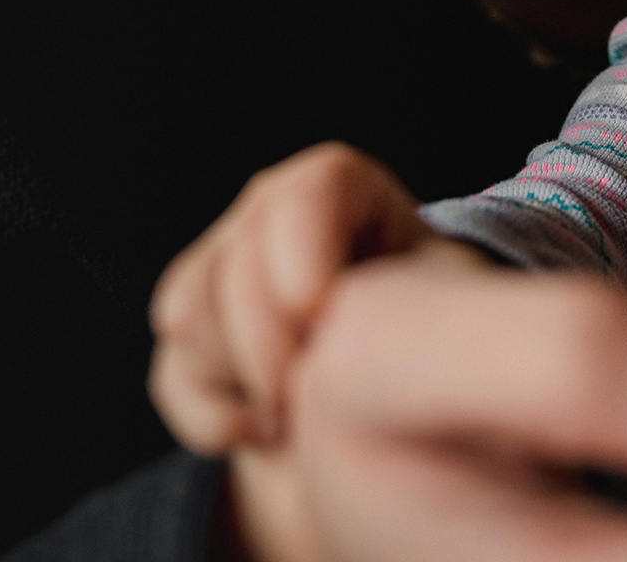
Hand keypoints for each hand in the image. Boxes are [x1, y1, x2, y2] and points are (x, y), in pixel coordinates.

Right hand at [148, 142, 459, 454]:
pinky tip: (266, 433)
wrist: (390, 437)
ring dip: (246, 379)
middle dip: (271, 342)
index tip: (319, 316)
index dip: (304, 248)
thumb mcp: (454, 317)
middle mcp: (277, 217)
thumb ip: (425, 298)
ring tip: (306, 411)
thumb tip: (353, 317)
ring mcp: (224, 269)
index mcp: (353, 195)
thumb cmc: (436, 358)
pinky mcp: (192, 334)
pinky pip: (172, 370)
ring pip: (191, 309)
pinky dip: (216, 417)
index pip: (314, 188)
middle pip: (237, 256)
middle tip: (320, 391)